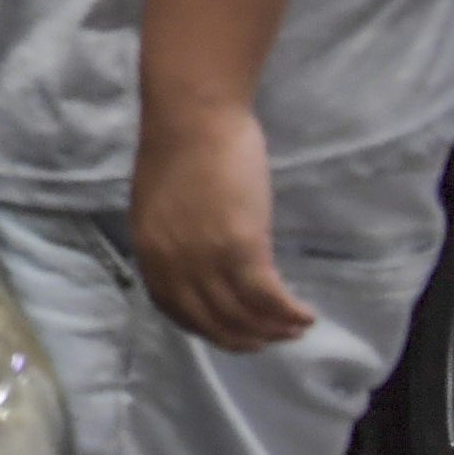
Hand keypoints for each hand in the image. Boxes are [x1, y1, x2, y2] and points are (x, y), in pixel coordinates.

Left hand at [129, 102, 314, 350]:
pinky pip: (268, 297)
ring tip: (294, 329)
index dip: (205, 328)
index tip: (229, 333)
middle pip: (210, 321)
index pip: (174, 309)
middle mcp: (172, 262)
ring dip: (272, 330)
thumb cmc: (179, 147)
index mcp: (148, 250)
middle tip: (269, 340)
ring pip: (242, 315)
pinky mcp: (241, 245)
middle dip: (243, 339)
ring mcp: (205, 257)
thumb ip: (172, 236)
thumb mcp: (159, 203)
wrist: (192, 114)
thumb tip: (195, 259)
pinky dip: (289, 313)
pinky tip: (306, 315)